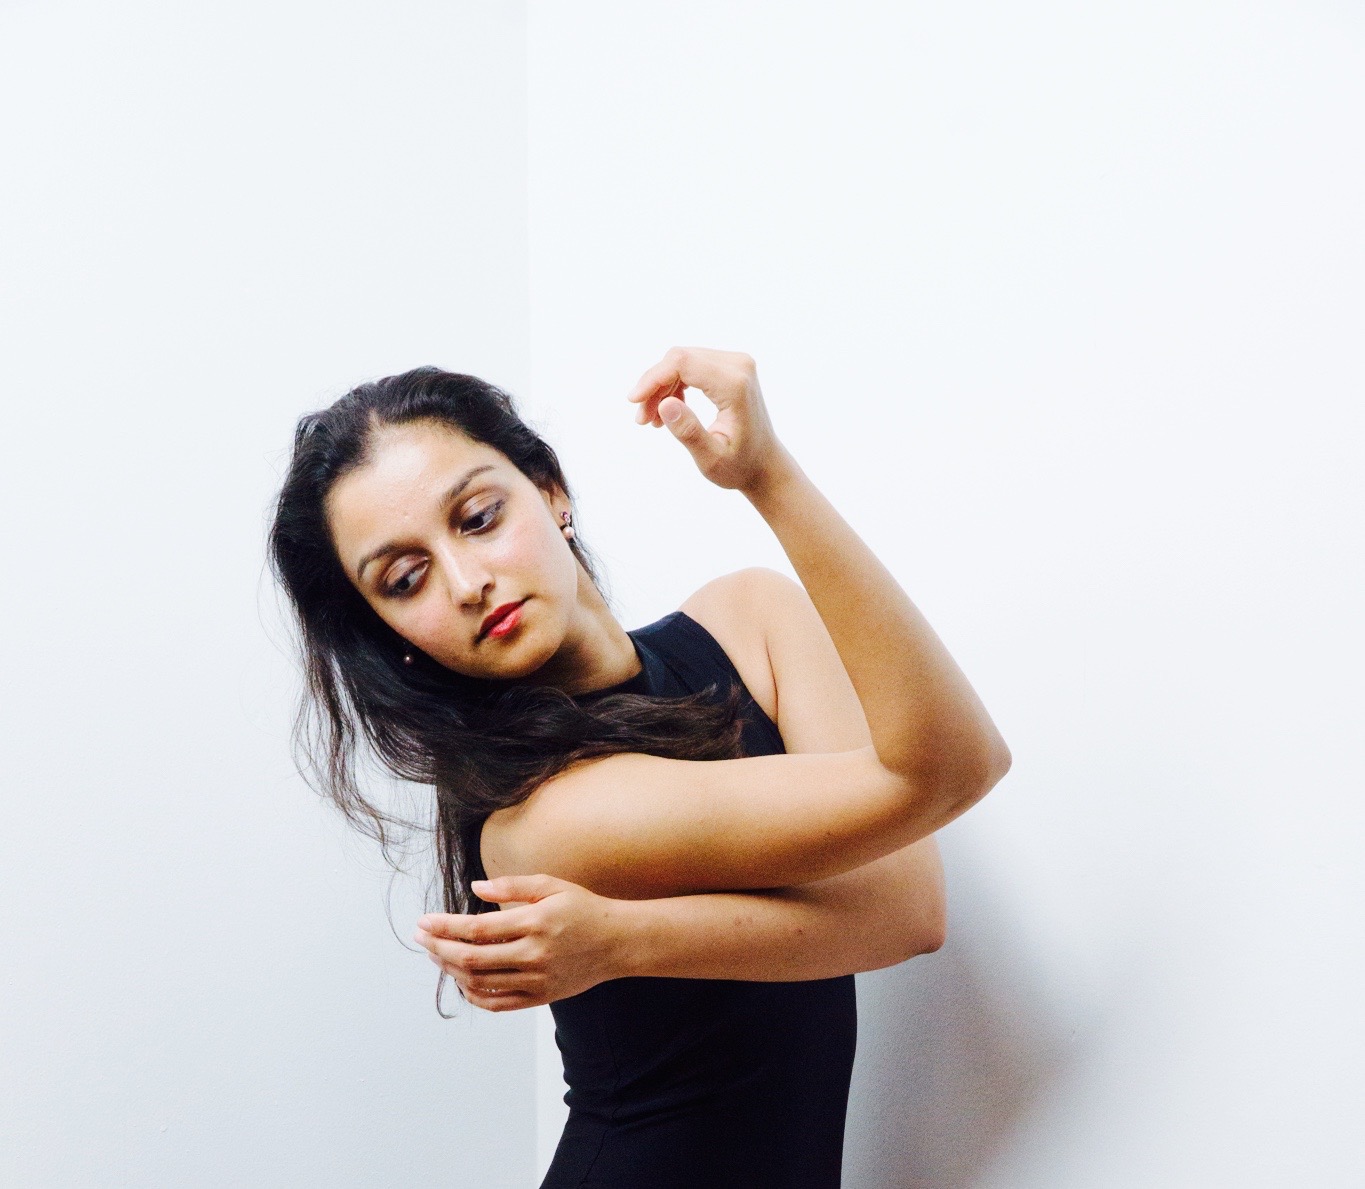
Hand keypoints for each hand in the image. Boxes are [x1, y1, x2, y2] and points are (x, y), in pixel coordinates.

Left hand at [412, 874, 625, 1012]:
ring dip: (451, 970)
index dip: (445, 927)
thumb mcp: (551, 886)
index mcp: (535, 922)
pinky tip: (461, 980)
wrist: (617, 942)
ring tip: (436, 955)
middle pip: (472, 958)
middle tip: (421, 937)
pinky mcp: (540, 997)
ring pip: (480, 981)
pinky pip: (497, 1003)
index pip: (477, 929)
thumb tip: (475, 888)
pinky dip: (473, 994)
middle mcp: (534, 954)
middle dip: (439, 948)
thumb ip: (511, 885)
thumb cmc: (583, 909)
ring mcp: (537, 979)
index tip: (424, 922)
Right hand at [626, 346, 788, 493]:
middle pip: (680, 358)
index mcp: (735, 386)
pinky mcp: (730, 366)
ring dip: (661, 388)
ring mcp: (736, 363)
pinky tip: (668, 410)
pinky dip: (674, 385)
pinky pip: (691, 365)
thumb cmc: (740, 466)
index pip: (683, 363)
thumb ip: (689, 432)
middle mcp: (738, 366)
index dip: (653, 378)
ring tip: (652, 420)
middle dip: (654, 386)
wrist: (764, 464)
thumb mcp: (711, 459)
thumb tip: (665, 404)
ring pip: (682, 361)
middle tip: (642, 420)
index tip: (634, 401)